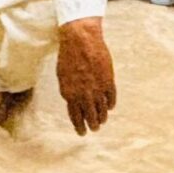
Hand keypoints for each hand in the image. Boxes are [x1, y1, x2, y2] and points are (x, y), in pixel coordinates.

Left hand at [55, 19, 116, 134]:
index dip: (79, 126)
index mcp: (70, 94)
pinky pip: (111, 98)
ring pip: (102, 110)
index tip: (82, 132)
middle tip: (94, 129)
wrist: (81, 40)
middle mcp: (84, 95)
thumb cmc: (68, 56)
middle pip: (90, 116)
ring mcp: (97, 89)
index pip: (75, 117)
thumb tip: (73, 102)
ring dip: (102, 117)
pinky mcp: (108, 81)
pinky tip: (110, 107)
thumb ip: (68, 90)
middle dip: (92, 125)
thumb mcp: (62, 76)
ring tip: (102, 121)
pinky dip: (110, 104)